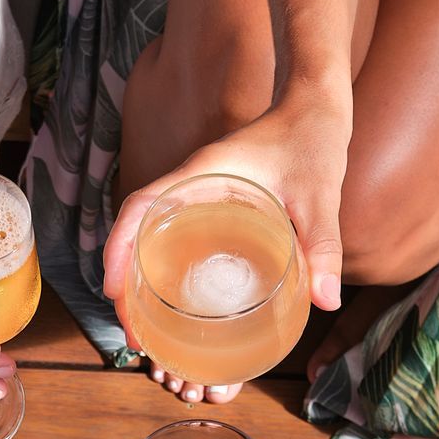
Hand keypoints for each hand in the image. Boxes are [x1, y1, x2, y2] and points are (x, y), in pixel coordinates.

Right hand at [104, 93, 354, 349]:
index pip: (140, 207)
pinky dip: (166, 268)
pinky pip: (177, 236)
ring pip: (152, 236)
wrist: (317, 104)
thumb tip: (326, 302)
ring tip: (147, 329)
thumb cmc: (314, 138)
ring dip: (141, 280)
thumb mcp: (320, 194)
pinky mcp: (215, 202)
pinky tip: (181, 301)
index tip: (112, 290)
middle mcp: (192, 184)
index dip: (118, 248)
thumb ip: (322, 244)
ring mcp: (200, 192)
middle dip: (124, 282)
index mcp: (202, 174)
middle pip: (137, 231)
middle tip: (135, 334)